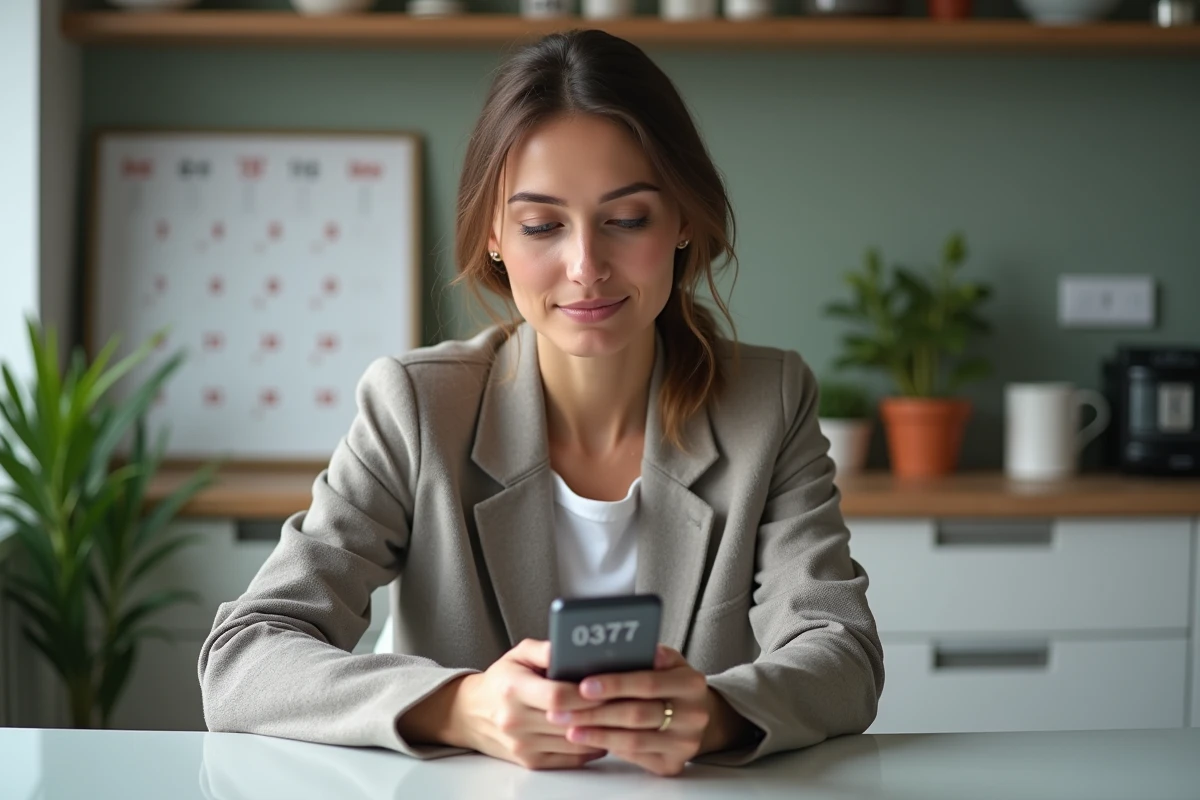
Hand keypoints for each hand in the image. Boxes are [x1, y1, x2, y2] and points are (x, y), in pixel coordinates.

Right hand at [451, 639, 607, 769]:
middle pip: (569, 721)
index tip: (606, 684)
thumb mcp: (518, 655)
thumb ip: (544, 649)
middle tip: (623, 699)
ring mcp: (523, 745)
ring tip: (617, 715)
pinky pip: (570, 759)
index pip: (556, 696)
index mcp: (513, 689)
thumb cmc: (501, 681)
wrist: (471, 714)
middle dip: (599, 710)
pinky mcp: (531, 762)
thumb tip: (569, 646)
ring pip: (573, 743)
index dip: (585, 693)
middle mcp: (515, 720)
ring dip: (600, 731)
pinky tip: (603, 733)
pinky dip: (591, 747)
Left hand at [546, 646, 715, 776]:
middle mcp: (693, 714)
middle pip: (637, 714)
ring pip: (633, 739)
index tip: (584, 685)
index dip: (615, 684)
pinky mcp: (673, 763)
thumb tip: (612, 648)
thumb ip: (644, 656)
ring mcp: (685, 742)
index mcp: (691, 683)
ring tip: (568, 726)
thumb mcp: (666, 662)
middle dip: (596, 712)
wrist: (696, 715)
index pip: (649, 682)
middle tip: (564, 709)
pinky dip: (607, 746)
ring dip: (596, 733)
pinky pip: (634, 756)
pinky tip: (587, 739)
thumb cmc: (671, 683)